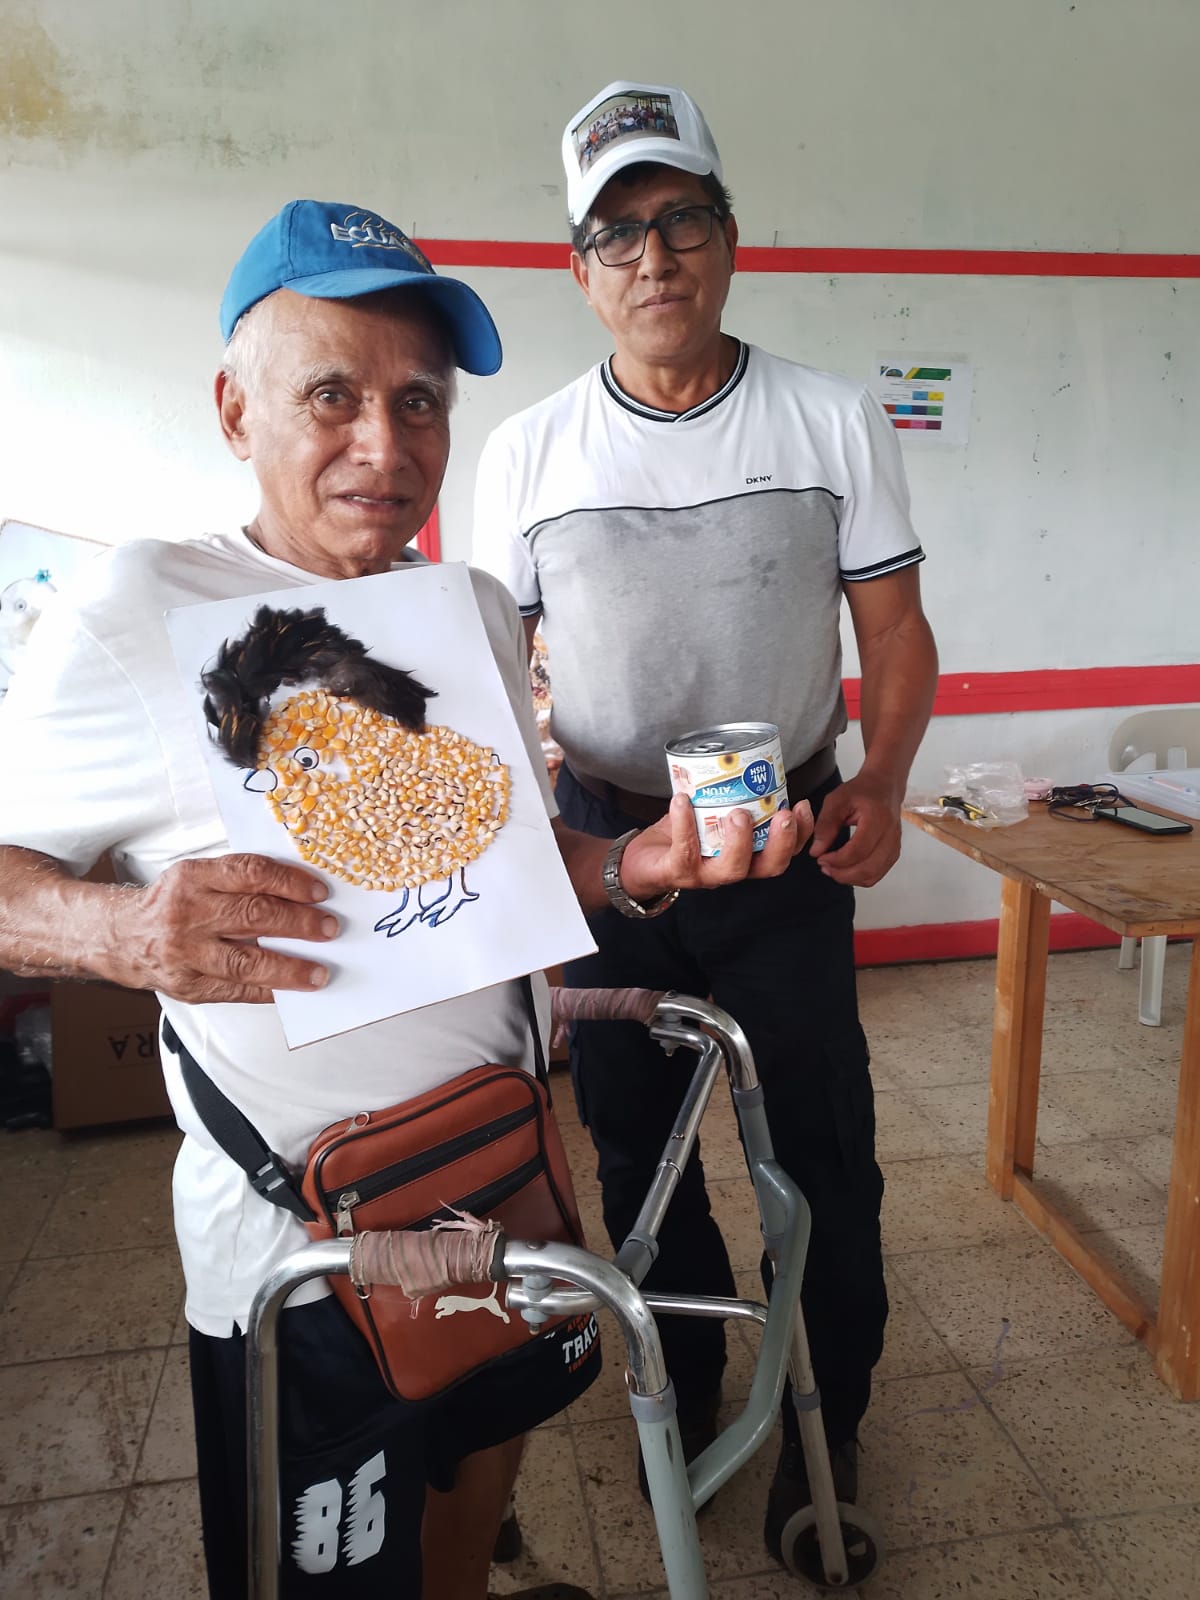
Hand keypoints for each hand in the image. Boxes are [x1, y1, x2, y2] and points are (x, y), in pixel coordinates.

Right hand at [109, 854, 336, 1003]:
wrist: (121, 937)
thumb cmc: (173, 903)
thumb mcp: (197, 877)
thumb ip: (239, 881)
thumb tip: (300, 894)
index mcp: (193, 878)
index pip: (250, 874)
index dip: (290, 882)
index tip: (320, 892)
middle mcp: (188, 914)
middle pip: (254, 916)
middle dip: (299, 924)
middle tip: (330, 929)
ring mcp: (186, 953)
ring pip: (246, 961)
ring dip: (289, 968)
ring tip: (319, 972)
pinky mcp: (188, 986)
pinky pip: (236, 991)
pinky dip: (267, 991)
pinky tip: (290, 991)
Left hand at [619, 794, 812, 898]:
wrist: (641, 859)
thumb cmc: (680, 835)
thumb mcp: (711, 812)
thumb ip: (730, 793)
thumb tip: (745, 756)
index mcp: (747, 855)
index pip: (784, 851)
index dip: (801, 833)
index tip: (802, 805)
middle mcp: (732, 868)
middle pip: (769, 866)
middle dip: (781, 842)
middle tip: (782, 815)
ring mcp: (705, 874)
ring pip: (732, 869)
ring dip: (739, 841)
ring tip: (738, 814)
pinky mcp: (677, 872)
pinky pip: (685, 852)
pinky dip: (684, 824)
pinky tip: (682, 800)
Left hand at [809, 773, 901, 885]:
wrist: (885, 786)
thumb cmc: (862, 790)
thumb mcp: (837, 800)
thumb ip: (826, 825)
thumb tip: (816, 851)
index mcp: (878, 819)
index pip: (858, 850)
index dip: (837, 860)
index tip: (820, 858)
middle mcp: (890, 835)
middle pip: (868, 868)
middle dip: (842, 873)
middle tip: (824, 867)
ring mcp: (895, 845)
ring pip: (873, 875)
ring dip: (850, 878)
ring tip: (832, 870)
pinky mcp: (893, 853)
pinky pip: (877, 874)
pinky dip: (860, 877)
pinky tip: (845, 870)